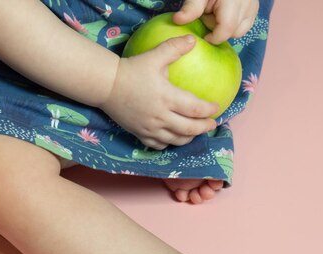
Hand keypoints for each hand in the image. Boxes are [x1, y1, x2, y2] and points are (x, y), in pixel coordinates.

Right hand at [99, 35, 218, 149]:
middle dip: (204, 128)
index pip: (195, 108)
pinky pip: (159, 145)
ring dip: (189, 137)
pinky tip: (174, 137)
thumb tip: (192, 39)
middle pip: (189, 128)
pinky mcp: (140, 134)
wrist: (106, 85)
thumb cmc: (132, 69)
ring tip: (195, 131)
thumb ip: (174, 48)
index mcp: (167, 97)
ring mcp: (150, 128)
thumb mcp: (153, 56)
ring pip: (176, 140)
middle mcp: (161, 116)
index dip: (209, 110)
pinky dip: (170, 143)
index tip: (216, 107)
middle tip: (212, 124)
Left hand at [173, 0, 258, 44]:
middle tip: (207, 15)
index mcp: (233, 0)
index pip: (227, 28)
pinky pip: (245, 24)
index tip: (203, 35)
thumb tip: (177, 21)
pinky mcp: (254, 7)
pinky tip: (224, 14)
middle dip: (218, 29)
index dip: (214, 37)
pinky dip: (234, 24)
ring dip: (226, 28)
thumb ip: (191, 8)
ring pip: (240, 31)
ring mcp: (253, 5)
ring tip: (216, 13)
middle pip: (233, 31)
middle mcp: (247, 3)